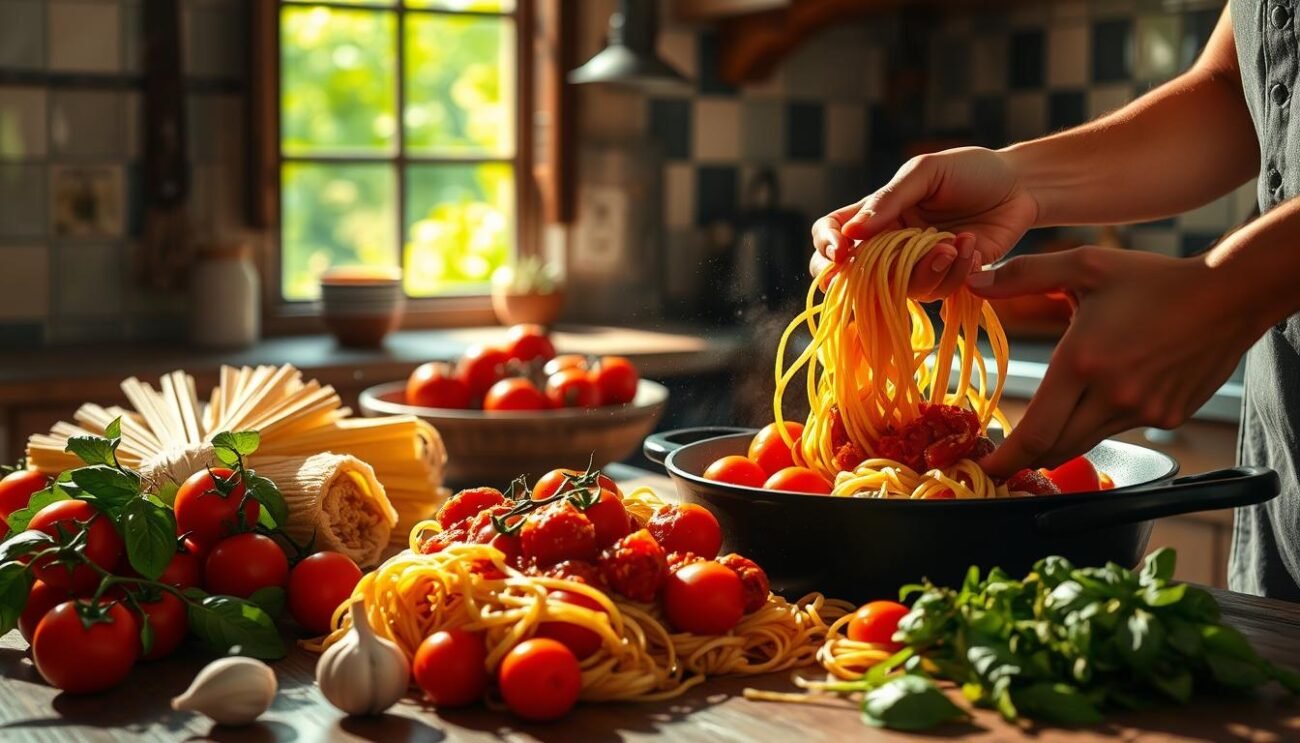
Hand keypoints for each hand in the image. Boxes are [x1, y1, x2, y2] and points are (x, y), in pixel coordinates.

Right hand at [809, 147, 1039, 298]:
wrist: (1020, 185)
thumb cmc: (969, 170)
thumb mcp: (925, 173)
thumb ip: (888, 199)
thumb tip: (851, 232)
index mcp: (876, 214)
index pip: (833, 233)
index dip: (827, 247)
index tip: (841, 253)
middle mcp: (890, 244)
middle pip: (853, 276)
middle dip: (859, 281)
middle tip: (884, 271)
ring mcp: (917, 265)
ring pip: (900, 289)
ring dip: (927, 270)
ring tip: (956, 244)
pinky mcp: (948, 279)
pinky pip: (938, 291)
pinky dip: (957, 272)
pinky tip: (973, 247)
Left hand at [966, 246, 1257, 477]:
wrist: (1230, 295)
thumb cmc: (1153, 279)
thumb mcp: (1085, 266)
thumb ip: (1024, 275)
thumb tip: (974, 282)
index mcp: (1083, 362)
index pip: (1035, 431)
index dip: (1006, 458)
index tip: (987, 468)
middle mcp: (1112, 394)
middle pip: (1055, 448)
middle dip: (1027, 455)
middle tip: (1007, 452)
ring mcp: (1144, 410)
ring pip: (1087, 440)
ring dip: (1063, 436)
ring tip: (1051, 419)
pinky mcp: (1168, 416)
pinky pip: (1121, 428)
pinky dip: (1103, 419)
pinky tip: (1110, 390)